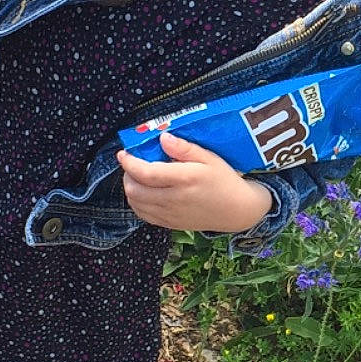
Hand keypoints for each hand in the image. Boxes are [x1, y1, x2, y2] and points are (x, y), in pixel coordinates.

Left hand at [118, 132, 274, 233]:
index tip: (124, 153)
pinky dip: (137, 203)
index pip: (145, 172)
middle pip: (134, 189)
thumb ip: (184, 148)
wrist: (236, 210)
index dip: (129, 162)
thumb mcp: (209, 158)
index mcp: (184, 179)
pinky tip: (144, 193)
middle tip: (132, 163)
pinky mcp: (170, 224)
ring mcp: (171, 214)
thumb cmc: (224, 180)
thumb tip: (163, 137)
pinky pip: (143, 215)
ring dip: (130, 188)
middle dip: (127, 175)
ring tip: (138, 177)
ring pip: (135, 203)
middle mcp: (174, 198)